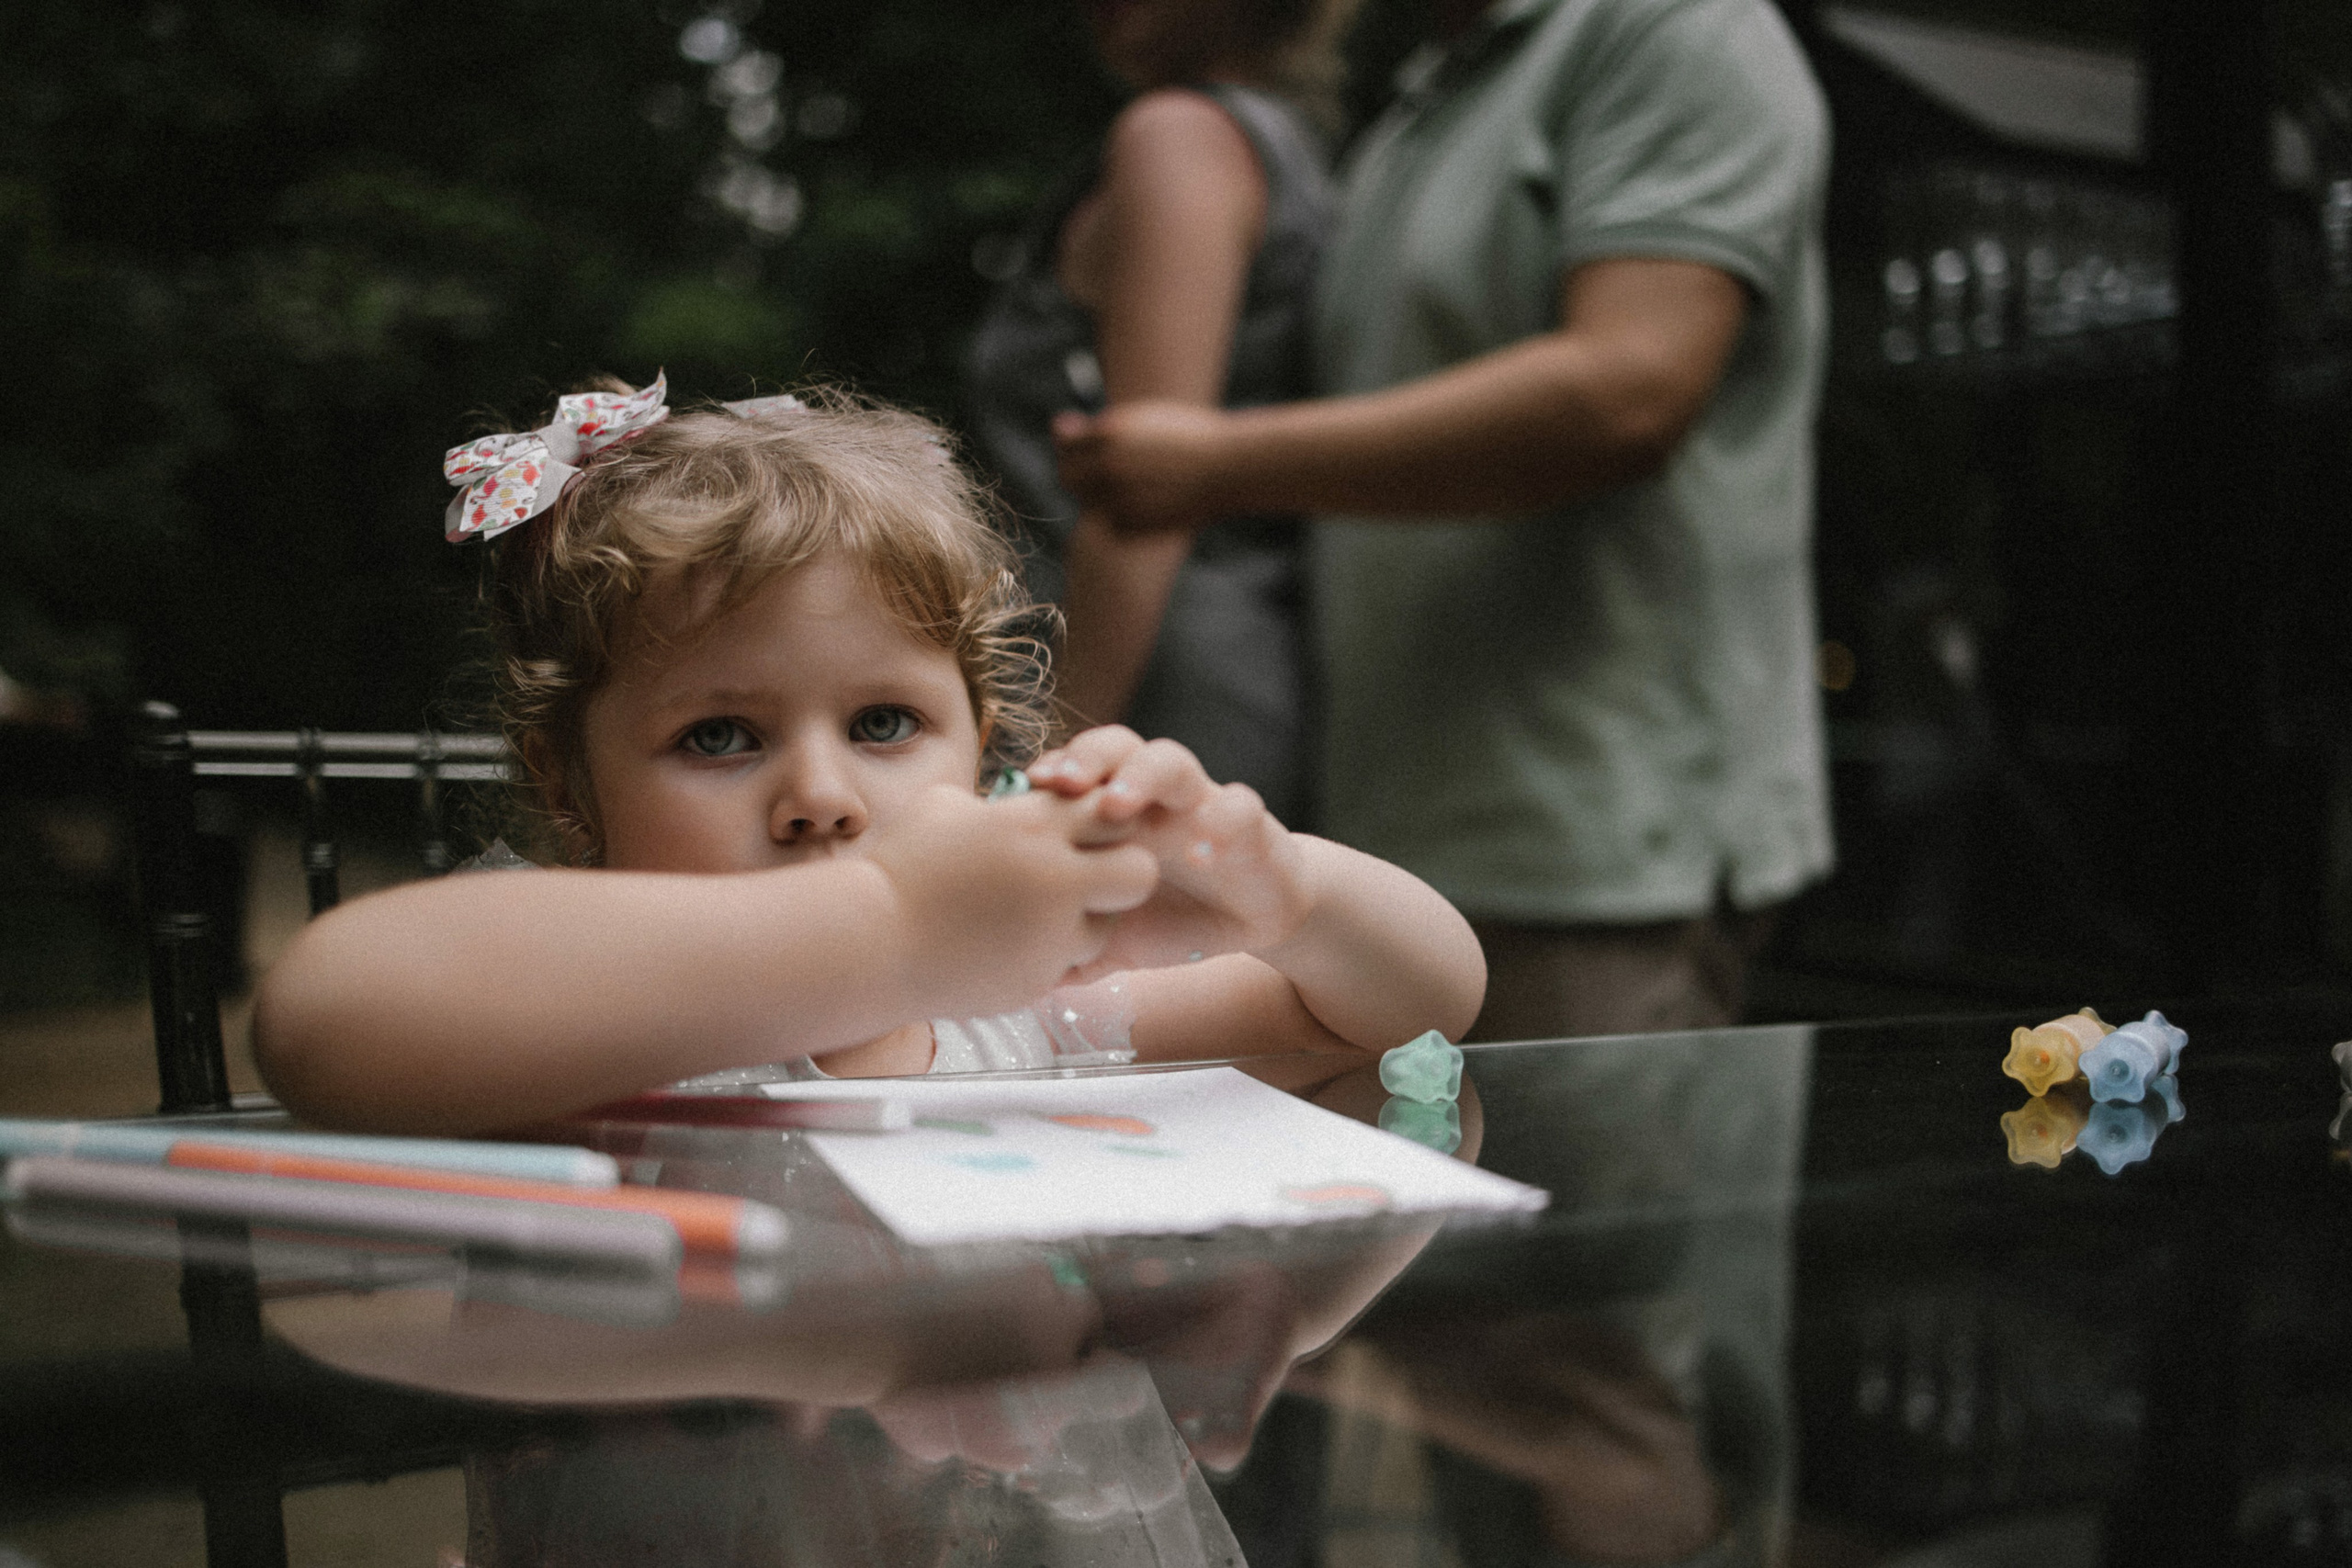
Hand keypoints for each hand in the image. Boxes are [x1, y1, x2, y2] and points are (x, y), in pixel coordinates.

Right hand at [863, 782, 1158, 1019]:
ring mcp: (1049, 936)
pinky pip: (1067, 966)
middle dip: (1120, 875)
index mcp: (1031, 826)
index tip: (1078, 830)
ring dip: (1083, 923)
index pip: (1114, 812)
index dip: (1104, 821)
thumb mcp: (942, 807)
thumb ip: (996, 803)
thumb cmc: (897, 866)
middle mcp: (1053, 879)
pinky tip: (1004, 948)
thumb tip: (1013, 799)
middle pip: (1140, 873)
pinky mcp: (1037, 981)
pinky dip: (1046, 958)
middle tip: (1082, 879)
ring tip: (1030, 918)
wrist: (866, 943)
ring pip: (1107, 929)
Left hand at [1028, 727, 1312, 973]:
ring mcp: (1200, 803)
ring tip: (1116, 804)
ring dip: (1141, 774)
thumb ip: (1075, 949)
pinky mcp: (1251, 825)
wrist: (1252, 914)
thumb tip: (1024, 985)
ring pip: (1172, 760)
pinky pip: (1240, 807)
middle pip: (1117, 747)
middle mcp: (1153, 796)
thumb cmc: (1174, 915)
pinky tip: (1201, 855)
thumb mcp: (1117, 938)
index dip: (1050, 773)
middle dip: (1088, 758)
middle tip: (1063, 783)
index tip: (1022, 791)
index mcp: (1115, 813)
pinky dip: (1220, 824)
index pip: (1078, 771)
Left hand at [1052, 402, 1230, 532]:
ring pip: (1090, 505)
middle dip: (1081, 480)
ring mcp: (1118, 496)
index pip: (1066, 447)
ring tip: (1145, 491)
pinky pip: (1113, 526)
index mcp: (1108, 432)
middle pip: (1068, 478)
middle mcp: (1108, 463)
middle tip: (1112, 481)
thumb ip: (1097, 429)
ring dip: (1106, 501)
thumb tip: (1056, 428)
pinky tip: (1153, 509)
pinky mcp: (1133, 524)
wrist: (1230, 467)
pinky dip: (1125, 521)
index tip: (1095, 458)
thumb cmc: (1188, 439)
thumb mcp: (1141, 421)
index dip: (1076, 454)